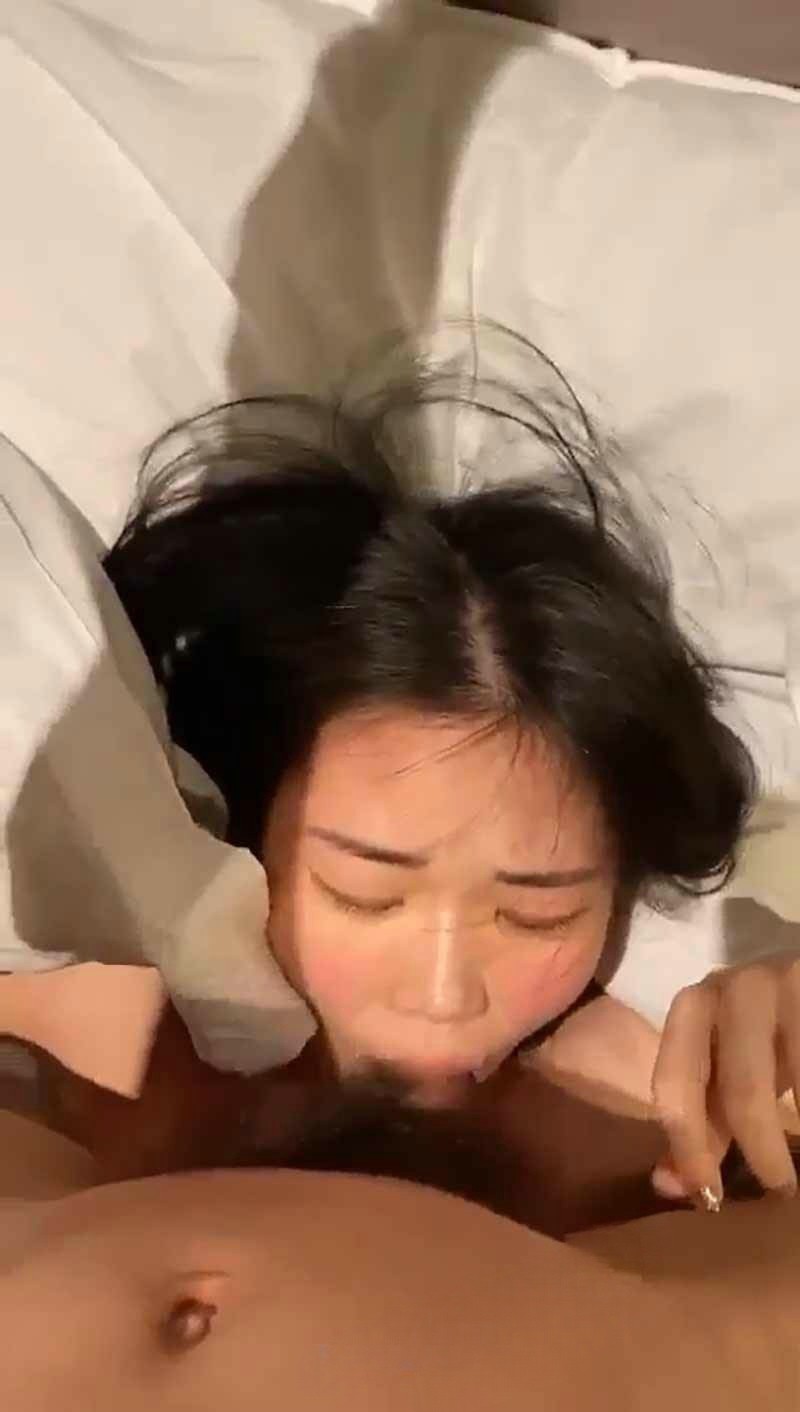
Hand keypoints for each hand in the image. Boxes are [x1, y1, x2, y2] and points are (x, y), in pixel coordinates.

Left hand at [651, 953, 799, 1204]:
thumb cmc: (763, 1033)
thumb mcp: (726, 1072)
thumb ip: (700, 1124)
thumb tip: (669, 1186)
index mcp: (695, 1007)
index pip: (677, 1082)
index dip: (690, 1145)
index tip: (712, 1197)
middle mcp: (738, 988)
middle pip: (745, 1089)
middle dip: (761, 1148)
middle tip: (781, 1188)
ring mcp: (789, 983)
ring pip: (796, 1082)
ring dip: (797, 1129)